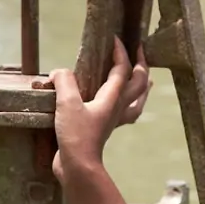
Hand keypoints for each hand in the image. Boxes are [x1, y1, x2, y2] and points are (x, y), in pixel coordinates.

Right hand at [49, 36, 151, 184]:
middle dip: (142, 64)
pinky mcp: (107, 129)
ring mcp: (116, 119)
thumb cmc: (76, 135)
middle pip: (139, 82)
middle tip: (140, 49)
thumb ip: (64, 82)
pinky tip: (125, 105)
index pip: (122, 68)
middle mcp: (119, 106)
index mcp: (113, 97)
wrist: (78, 165)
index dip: (120, 52)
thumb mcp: (67, 103)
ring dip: (143, 86)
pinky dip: (131, 106)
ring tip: (146, 78)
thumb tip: (58, 72)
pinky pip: (127, 114)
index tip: (115, 38)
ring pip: (138, 99)